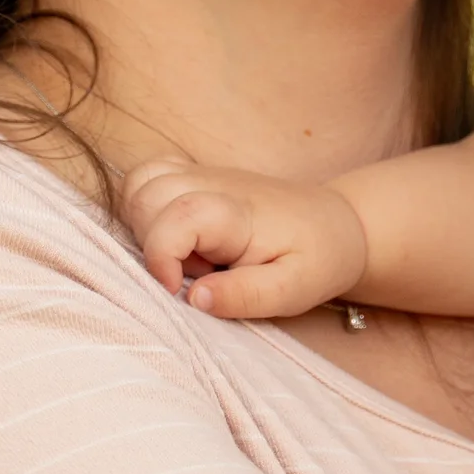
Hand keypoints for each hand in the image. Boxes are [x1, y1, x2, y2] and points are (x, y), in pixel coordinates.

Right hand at [121, 161, 368, 321]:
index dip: (161, 255)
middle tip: (194, 272)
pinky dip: (143, 207)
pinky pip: (147, 179)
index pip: (177, 216)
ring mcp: (201, 174)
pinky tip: (176, 237)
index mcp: (237, 211)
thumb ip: (245, 296)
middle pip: (146, 196)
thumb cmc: (316, 259)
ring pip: (138, 185)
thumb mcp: (293, 290)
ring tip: (186, 255)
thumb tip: (194, 299)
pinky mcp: (194, 177)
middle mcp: (212, 183)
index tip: (177, 290)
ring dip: (143, 226)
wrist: (335, 224)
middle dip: (151, 243)